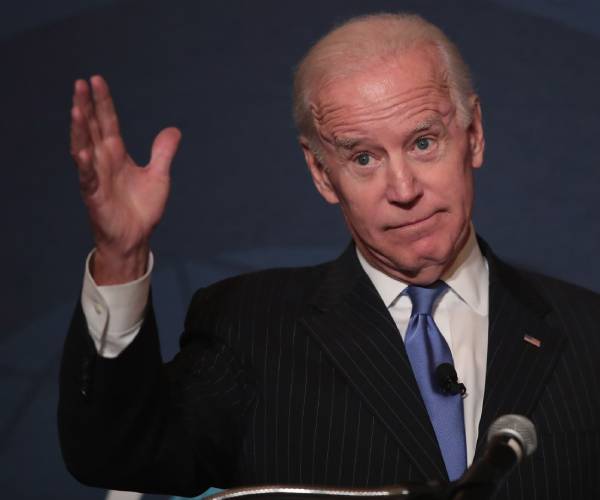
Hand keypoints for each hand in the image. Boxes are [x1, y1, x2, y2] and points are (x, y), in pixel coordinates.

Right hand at [70, 76, 180, 283]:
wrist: (136, 237)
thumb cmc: (142, 208)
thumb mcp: (159, 176)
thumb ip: (163, 152)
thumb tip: (174, 129)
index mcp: (117, 154)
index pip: (107, 122)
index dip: (103, 102)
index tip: (96, 79)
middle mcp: (103, 161)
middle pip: (92, 129)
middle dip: (85, 107)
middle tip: (80, 83)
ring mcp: (96, 178)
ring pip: (84, 148)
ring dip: (79, 130)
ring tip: (76, 109)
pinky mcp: (95, 196)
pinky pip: (87, 178)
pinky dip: (85, 165)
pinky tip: (82, 151)